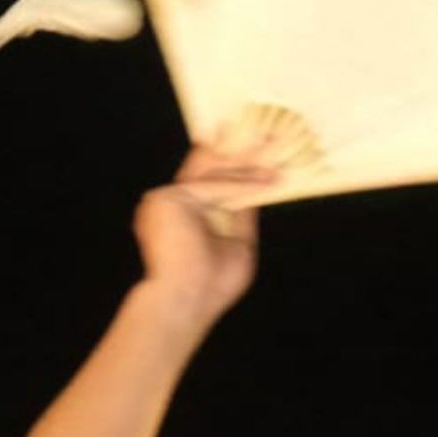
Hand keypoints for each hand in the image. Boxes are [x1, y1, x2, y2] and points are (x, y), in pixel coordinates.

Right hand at [131, 143, 279, 322]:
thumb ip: (243, 215)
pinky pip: (212, 186)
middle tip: (268, 134)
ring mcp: (165, 200)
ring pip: (211, 174)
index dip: (235, 169)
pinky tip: (267, 180)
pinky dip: (240, 185)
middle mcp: (168, 205)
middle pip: (209, 172)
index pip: (208, 185)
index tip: (261, 153)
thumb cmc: (211, 285)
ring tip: (272, 142)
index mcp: (179, 217)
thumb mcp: (238, 244)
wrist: (187, 301)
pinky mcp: (169, 199)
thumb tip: (258, 188)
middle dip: (241, 153)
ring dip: (244, 159)